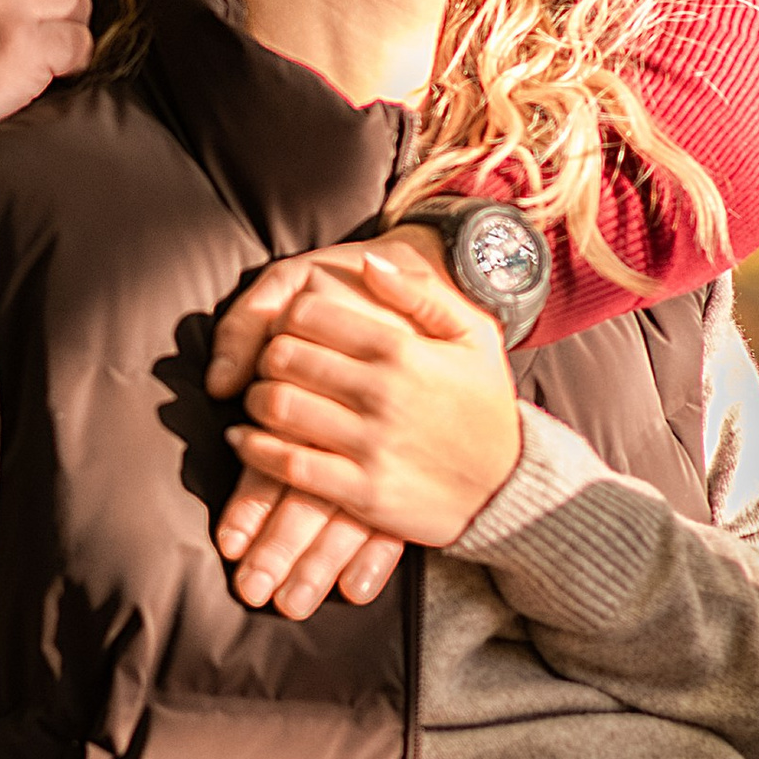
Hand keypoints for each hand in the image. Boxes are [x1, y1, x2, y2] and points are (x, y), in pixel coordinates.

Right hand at [0, 0, 91, 162]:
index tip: (33, 8)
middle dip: (56, 6)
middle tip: (38, 40)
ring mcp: (1, 6)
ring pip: (76, 2)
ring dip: (67, 33)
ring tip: (39, 59)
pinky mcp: (23, 46)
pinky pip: (79, 43)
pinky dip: (72, 64)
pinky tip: (43, 79)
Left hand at [206, 232, 448, 614]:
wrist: (511, 488)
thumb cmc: (486, 405)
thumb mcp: (474, 335)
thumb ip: (421, 293)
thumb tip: (368, 264)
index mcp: (402, 350)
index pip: (309, 315)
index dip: (289, 317)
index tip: (292, 329)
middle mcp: (382, 394)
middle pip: (284, 358)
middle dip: (268, 356)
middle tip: (273, 365)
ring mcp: (370, 446)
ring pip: (278, 408)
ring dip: (256, 400)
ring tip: (261, 398)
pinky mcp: (361, 493)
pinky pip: (287, 464)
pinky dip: (254, 449)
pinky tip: (247, 439)